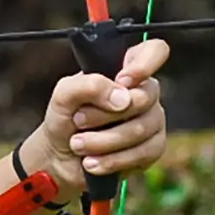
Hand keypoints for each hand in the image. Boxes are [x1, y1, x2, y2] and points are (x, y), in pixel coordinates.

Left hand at [36, 37, 169, 189]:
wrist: (60, 157)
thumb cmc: (65, 118)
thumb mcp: (64, 95)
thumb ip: (89, 85)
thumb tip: (123, 98)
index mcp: (126, 70)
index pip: (154, 51)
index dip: (145, 63)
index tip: (122, 81)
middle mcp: (145, 92)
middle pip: (143, 98)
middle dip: (103, 115)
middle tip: (78, 120)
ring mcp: (152, 120)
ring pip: (140, 129)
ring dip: (102, 141)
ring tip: (77, 144)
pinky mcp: (152, 149)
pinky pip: (142, 154)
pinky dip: (112, 160)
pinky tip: (92, 163)